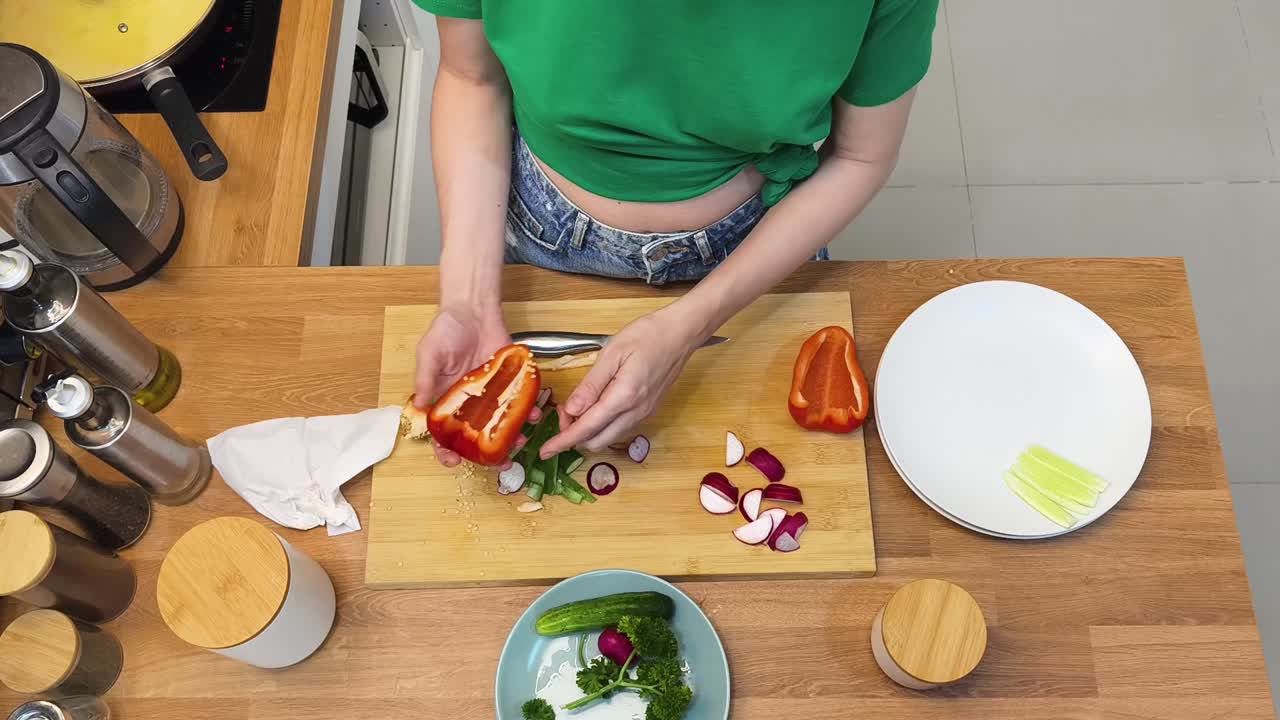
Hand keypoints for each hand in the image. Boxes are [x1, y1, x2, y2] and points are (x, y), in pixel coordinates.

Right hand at [413, 304, 537, 466]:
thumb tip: (421, 406)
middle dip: (488, 455)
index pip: (442, 434)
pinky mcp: (510, 384)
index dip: (446, 451)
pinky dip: (529, 412)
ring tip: (521, 442)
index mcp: (445, 401)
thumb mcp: (429, 352)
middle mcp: (469, 404)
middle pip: (476, 437)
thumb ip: (426, 379)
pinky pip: (519, 403)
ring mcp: (491, 395)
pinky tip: (535, 415)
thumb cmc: (446, 329)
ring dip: (511, 437)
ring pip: (501, 425)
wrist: (474, 309)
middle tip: (502, 464)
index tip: (455, 462)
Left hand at [540, 308, 703, 456]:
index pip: (587, 428)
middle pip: (597, 441)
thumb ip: (591, 385)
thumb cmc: (648, 335)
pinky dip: (603, 424)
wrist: (681, 333)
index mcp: (624, 397)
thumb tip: (571, 409)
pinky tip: (596, 405)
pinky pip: (619, 427)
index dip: (563, 441)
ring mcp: (644, 413)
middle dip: (574, 435)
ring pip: (608, 436)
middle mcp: (635, 412)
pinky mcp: (648, 410)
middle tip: (562, 413)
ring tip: (577, 406)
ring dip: (589, 430)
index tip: (546, 450)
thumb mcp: (612, 353)